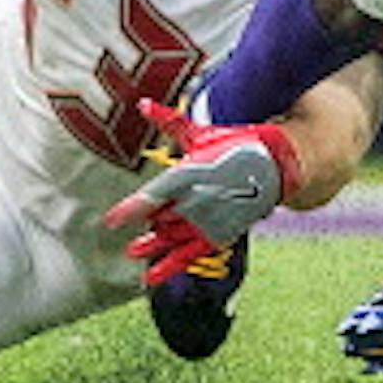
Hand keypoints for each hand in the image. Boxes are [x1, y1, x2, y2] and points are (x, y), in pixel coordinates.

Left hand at [102, 99, 301, 285]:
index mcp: (190, 173)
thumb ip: (168, 121)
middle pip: (161, 218)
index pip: (155, 195)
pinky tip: (149, 279)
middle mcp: (197, 200)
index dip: (132, 209)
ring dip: (152, 246)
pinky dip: (168, 268)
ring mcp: (208, 220)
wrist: (273, 165)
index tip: (110, 222)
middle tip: (133, 225)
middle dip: (148, 222)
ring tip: (133, 252)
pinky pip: (188, 256)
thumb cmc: (232, 144)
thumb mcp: (199, 133)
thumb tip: (142, 103)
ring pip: (171, 238)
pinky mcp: (217, 235)